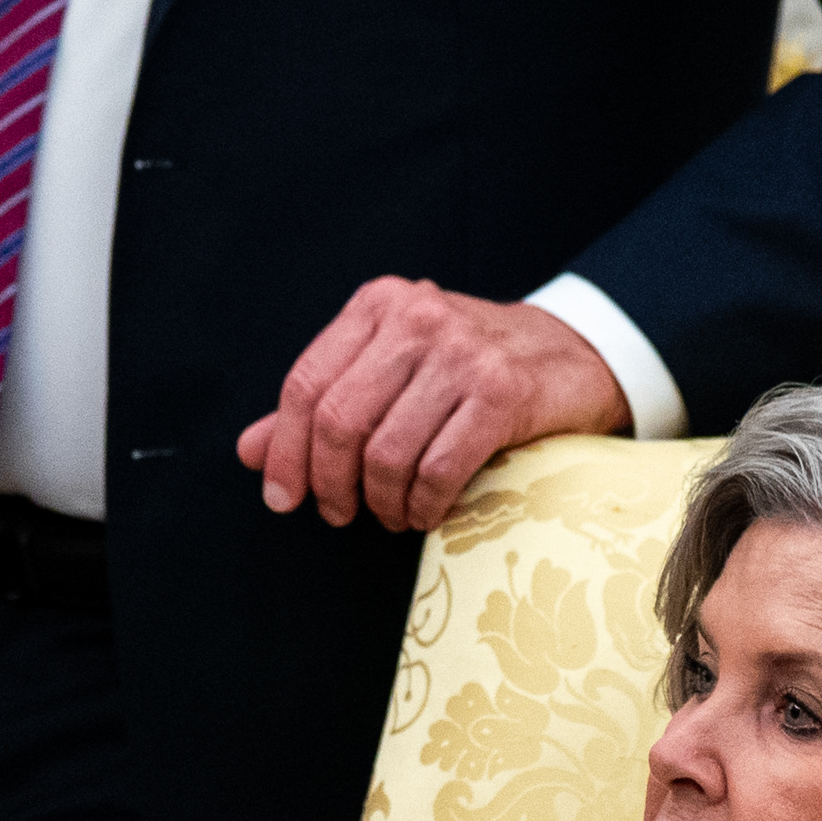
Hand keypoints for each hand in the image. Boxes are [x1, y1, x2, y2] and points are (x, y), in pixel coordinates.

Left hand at [233, 278, 629, 532]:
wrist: (573, 353)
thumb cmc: (467, 367)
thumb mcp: (390, 369)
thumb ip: (320, 406)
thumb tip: (249, 451)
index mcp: (377, 306)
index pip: (306, 385)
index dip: (286, 452)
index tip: (283, 499)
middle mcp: (416, 319)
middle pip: (339, 421)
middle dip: (330, 484)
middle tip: (340, 513)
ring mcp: (462, 353)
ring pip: (387, 453)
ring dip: (382, 502)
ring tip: (391, 514)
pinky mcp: (502, 392)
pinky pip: (438, 469)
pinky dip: (424, 505)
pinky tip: (427, 511)